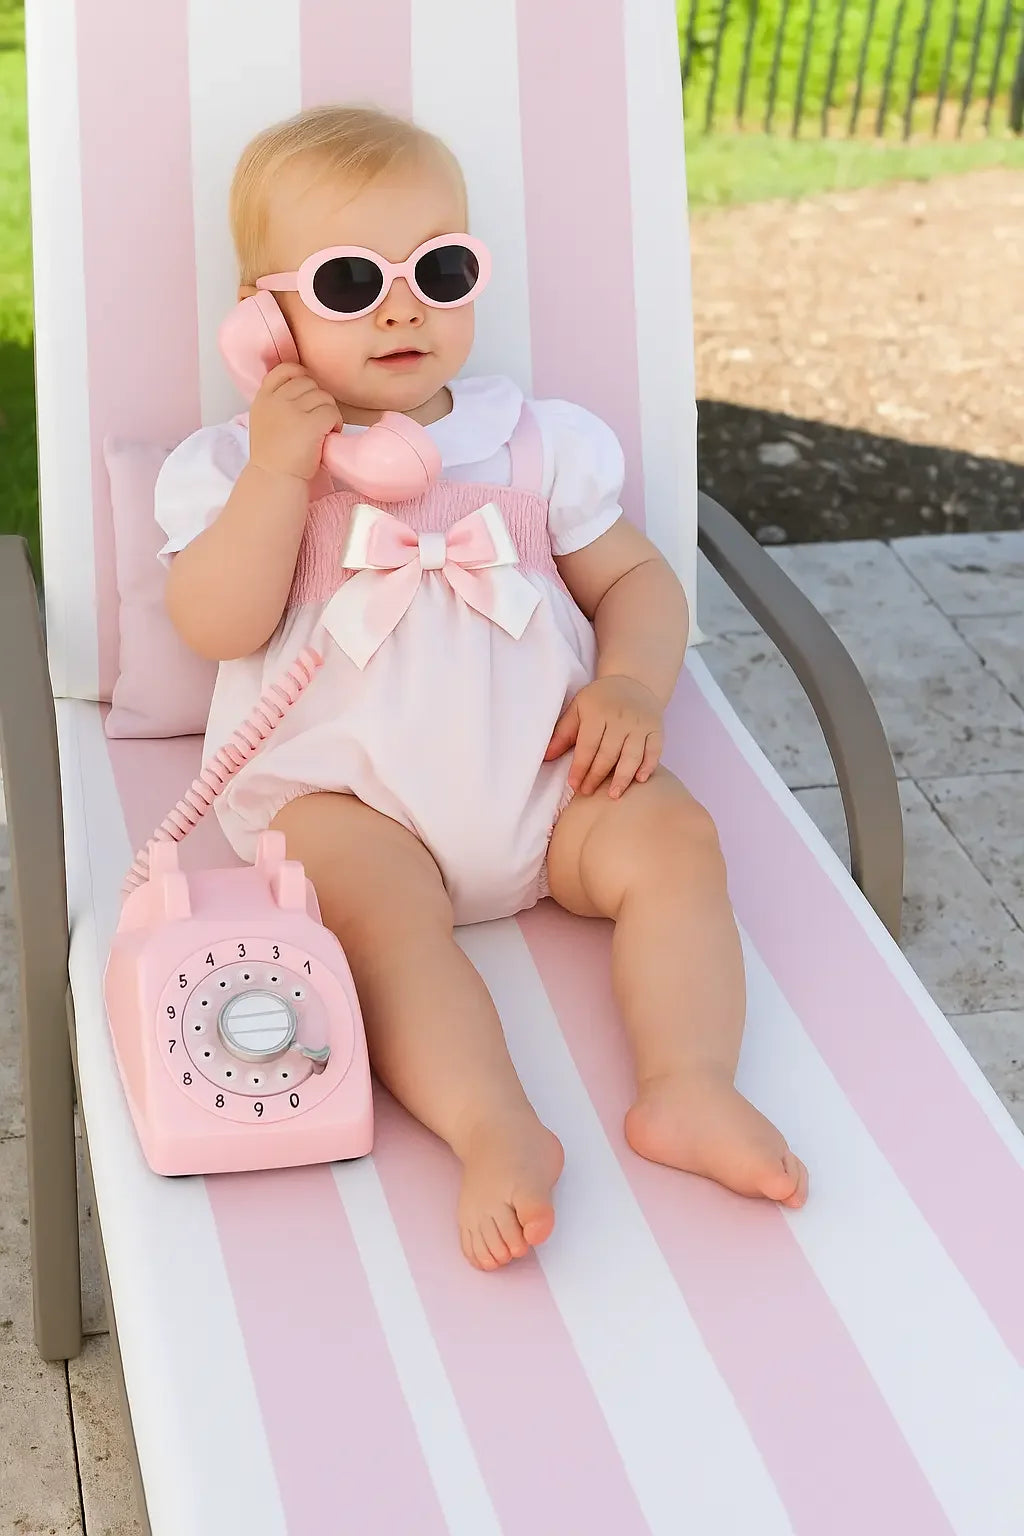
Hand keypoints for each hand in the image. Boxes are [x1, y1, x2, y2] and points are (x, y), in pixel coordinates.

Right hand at [248, 362, 343, 481]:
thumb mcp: (264, 420)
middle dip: (317, 400)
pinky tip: (328, 436)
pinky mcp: (310, 423)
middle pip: (309, 383)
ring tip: (321, 431)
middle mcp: (276, 400)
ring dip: (328, 413)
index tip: (307, 393)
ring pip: (324, 397)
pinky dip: (336, 424)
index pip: (285, 369)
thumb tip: (300, 383)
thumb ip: (276, 401)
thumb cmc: (274, 456)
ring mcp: (293, 410)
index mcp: (263, 398)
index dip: (301, 375)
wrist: (274, 480)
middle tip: (315, 421)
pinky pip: (332, 412)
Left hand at [544, 675, 663, 797]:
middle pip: (609, 753)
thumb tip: (545, 757)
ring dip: (623, 777)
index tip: (574, 784)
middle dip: (597, 775)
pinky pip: (655, 750)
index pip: (588, 745)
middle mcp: (621, 718)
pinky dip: (649, 765)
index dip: (580, 766)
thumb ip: (563, 733)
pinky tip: (640, 779)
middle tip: (588, 792)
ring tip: (613, 794)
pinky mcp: (656, 729)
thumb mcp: (578, 709)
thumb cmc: (600, 700)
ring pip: (632, 755)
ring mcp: (641, 724)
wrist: (633, 682)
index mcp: (598, 712)